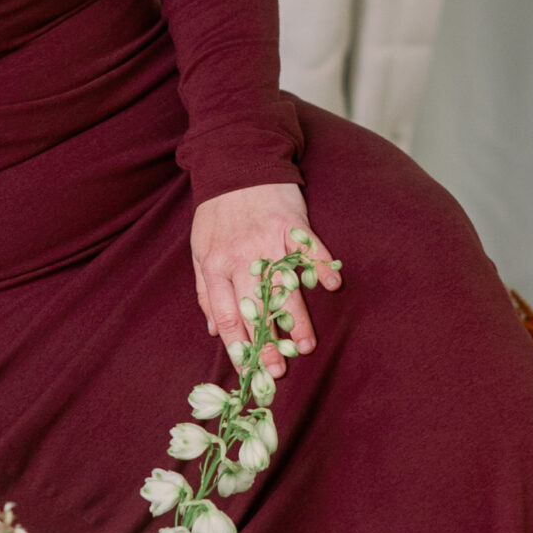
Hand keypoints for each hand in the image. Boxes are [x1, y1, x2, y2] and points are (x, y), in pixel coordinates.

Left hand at [190, 183, 341, 378]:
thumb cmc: (218, 211)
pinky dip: (321, 266)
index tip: (251, 371)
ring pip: (283, 287)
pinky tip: (333, 286)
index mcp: (216, 266)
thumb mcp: (200, 249)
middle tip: (279, 370)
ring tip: (305, 346)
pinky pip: (309, 249)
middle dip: (267, 343)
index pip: (226, 316)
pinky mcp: (291, 224)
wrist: (236, 161)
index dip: (239, 347)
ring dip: (295, 318)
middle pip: (255, 309)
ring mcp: (267, 241)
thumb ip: (206, 290)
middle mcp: (241, 257)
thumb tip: (215, 330)